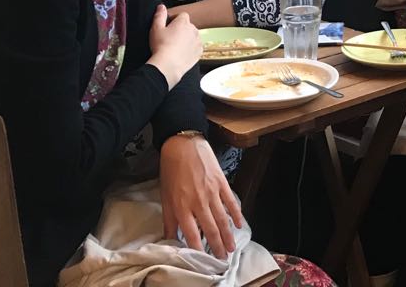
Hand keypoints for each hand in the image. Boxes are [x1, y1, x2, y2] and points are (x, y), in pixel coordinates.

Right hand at [148, 5, 201, 88]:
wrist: (168, 65)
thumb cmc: (161, 46)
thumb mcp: (156, 28)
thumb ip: (159, 15)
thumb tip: (161, 7)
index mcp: (183, 22)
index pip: (182, 15)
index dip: (175, 20)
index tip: (169, 26)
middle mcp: (193, 29)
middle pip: (188, 26)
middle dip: (181, 30)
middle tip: (171, 38)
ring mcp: (198, 40)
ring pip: (193, 36)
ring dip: (187, 39)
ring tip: (175, 47)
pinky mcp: (199, 51)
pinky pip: (196, 47)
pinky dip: (191, 49)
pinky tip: (181, 53)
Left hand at [159, 135, 243, 259]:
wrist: (183, 145)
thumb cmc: (171, 170)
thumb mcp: (165, 196)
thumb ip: (169, 218)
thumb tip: (168, 237)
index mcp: (182, 206)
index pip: (191, 233)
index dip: (198, 248)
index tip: (203, 259)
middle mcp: (198, 201)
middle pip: (210, 228)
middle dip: (217, 246)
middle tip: (222, 259)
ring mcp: (212, 192)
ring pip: (222, 218)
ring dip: (228, 234)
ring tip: (232, 247)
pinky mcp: (221, 182)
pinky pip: (230, 201)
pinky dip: (236, 213)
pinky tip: (240, 223)